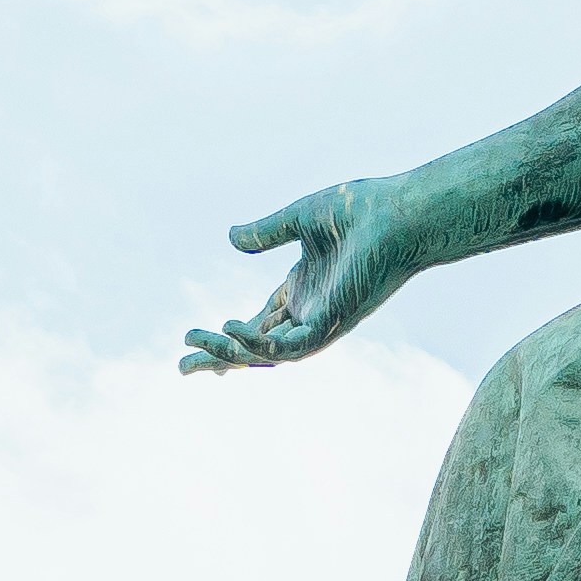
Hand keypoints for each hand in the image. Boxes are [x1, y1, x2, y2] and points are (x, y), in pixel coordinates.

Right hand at [184, 180, 425, 371]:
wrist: (400, 211)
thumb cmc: (361, 211)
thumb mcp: (299, 220)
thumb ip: (265, 232)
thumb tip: (230, 237)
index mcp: (304, 290)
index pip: (259, 323)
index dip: (227, 337)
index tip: (192, 342)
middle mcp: (311, 311)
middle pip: (256, 347)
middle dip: (218, 359)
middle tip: (180, 368)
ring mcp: (322, 320)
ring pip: (268, 354)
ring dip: (229, 354)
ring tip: (193, 347)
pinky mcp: (333, 322)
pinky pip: (292, 347)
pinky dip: (261, 344)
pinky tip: (232, 331)